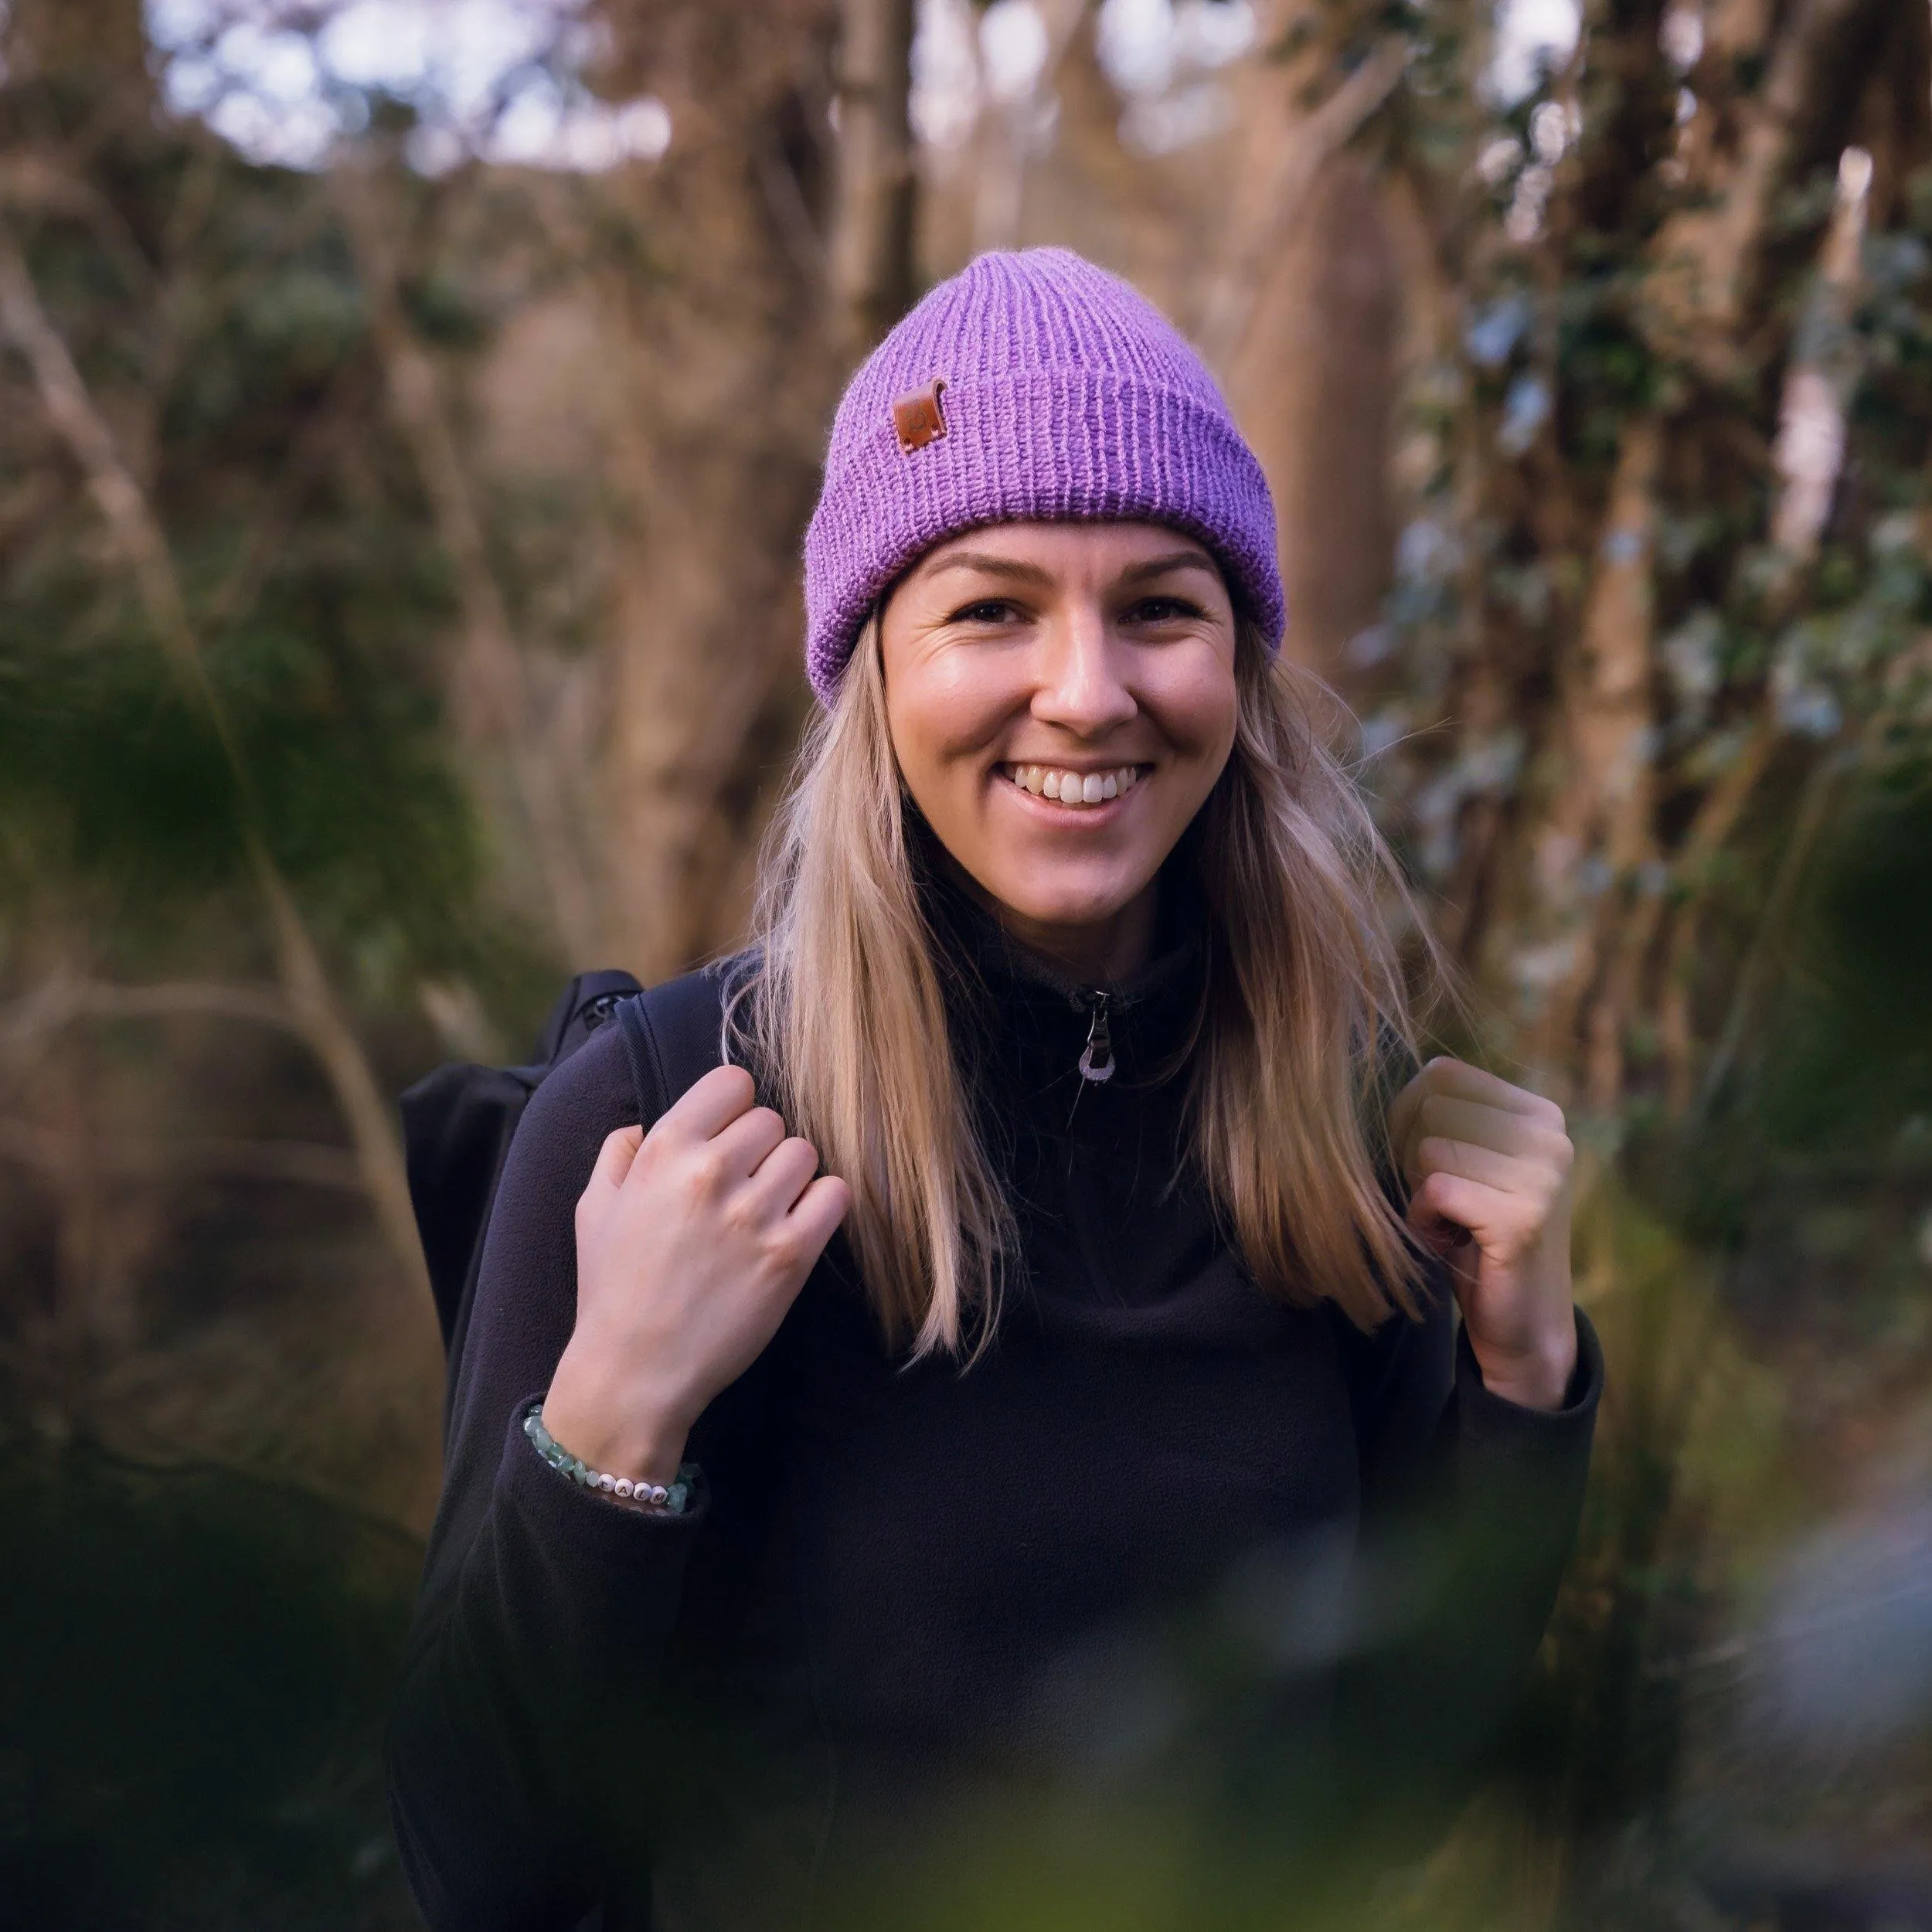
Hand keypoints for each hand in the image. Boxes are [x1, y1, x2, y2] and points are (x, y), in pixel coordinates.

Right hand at [543, 1065, 850, 1486]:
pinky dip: (823, 1207)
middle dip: (760, 1150)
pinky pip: (834, 1196)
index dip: (733, 1110)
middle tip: (744, 1188)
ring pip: (805, 1154)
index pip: (733, 1082)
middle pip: (772, 1120)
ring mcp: (752, 1214)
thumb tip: (646, 1125)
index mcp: (663, 1150)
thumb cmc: (613, 1289)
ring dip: (791, 1179)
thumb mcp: (594, 1207)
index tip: (727, 1139)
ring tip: (768, 1212)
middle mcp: (709, 1172)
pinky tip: (797, 1228)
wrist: (634, 1372)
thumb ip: (621, 1151)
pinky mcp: (789, 1255)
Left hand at [1387, 1057, 1577, 1410]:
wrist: (1521, 1324)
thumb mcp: (1467, 1163)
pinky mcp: (1523, 1217)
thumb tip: (1383, 1074)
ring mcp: (1543, 1176)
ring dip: (1420, 1195)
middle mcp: (1550, 1136)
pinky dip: (1424, 1221)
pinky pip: (1435, 1190)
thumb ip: (1443, 1116)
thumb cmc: (1476, 1235)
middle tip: (1445, 1203)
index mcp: (1538, 1113)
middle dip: (1412, 1157)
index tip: (1425, 1164)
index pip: (1441, 1074)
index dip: (1407, 1116)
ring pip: (1429, 1149)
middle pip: (1429, 1108)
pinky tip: (1451, 1242)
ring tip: (1453, 1224)